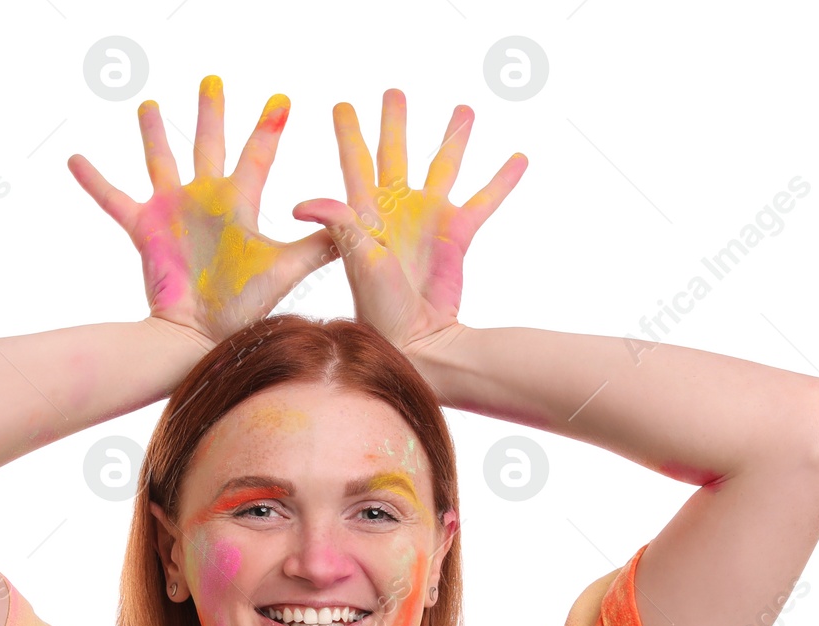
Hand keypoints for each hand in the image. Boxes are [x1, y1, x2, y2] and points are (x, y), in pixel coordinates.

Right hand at [68, 75, 336, 347]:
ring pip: (161, 161)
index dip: (269, 127)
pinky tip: (74, 159)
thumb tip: (360, 223)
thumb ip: (321, 244)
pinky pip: (113, 199)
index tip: (282, 99)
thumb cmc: (244, 306)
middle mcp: (206, 201)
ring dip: (154, 135)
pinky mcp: (144, 229)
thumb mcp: (287, 268)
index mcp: (239, 203)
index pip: (258, 155)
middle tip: (213, 81)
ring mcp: (173, 212)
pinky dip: (94, 181)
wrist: (201, 335)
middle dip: (212, 113)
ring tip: (149, 106)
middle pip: (208, 143)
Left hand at [292, 89, 526, 356]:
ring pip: (443, 166)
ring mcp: (428, 220)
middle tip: (394, 92)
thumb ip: (339, 223)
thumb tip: (300, 202)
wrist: (416, 339)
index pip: (356, 161)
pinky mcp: (456, 235)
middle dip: (395, 122)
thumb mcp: (357, 259)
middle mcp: (397, 209)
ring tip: (463, 109)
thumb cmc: (378, 306)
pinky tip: (519, 158)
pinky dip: (501, 181)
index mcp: (367, 211)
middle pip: (395, 152)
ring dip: (453, 138)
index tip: (342, 105)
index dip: (349, 133)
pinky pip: (484, 200)